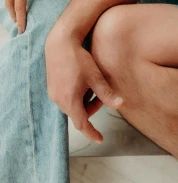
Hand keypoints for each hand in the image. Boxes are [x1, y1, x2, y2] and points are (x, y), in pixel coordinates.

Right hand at [45, 27, 122, 141]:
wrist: (60, 43)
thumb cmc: (79, 59)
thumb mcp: (95, 77)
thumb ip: (107, 93)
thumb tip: (121, 105)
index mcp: (70, 100)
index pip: (81, 125)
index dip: (91, 133)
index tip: (100, 139)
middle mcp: (59, 100)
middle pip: (78, 114)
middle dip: (91, 109)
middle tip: (101, 95)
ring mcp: (53, 94)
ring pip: (72, 106)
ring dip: (84, 102)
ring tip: (92, 86)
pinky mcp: (52, 87)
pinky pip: (66, 99)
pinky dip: (76, 96)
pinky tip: (83, 82)